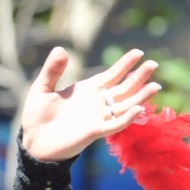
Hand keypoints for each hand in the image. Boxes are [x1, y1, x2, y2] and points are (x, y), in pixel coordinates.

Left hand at [20, 48, 159, 160]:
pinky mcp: (95, 131)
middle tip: (154, 64)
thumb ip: (52, 70)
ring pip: (125, 105)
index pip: (111, 75)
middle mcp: (97, 103)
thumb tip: (61, 48)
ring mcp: (98, 117)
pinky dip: (127, 117)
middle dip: (139, 76)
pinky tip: (137, 108)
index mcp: (87, 90)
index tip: (138, 52)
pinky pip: (115, 124)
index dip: (125, 64)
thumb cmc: (37, 116)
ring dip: (140, 96)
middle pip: (124, 88)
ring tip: (156, 85)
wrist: (33, 141)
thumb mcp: (42, 88)